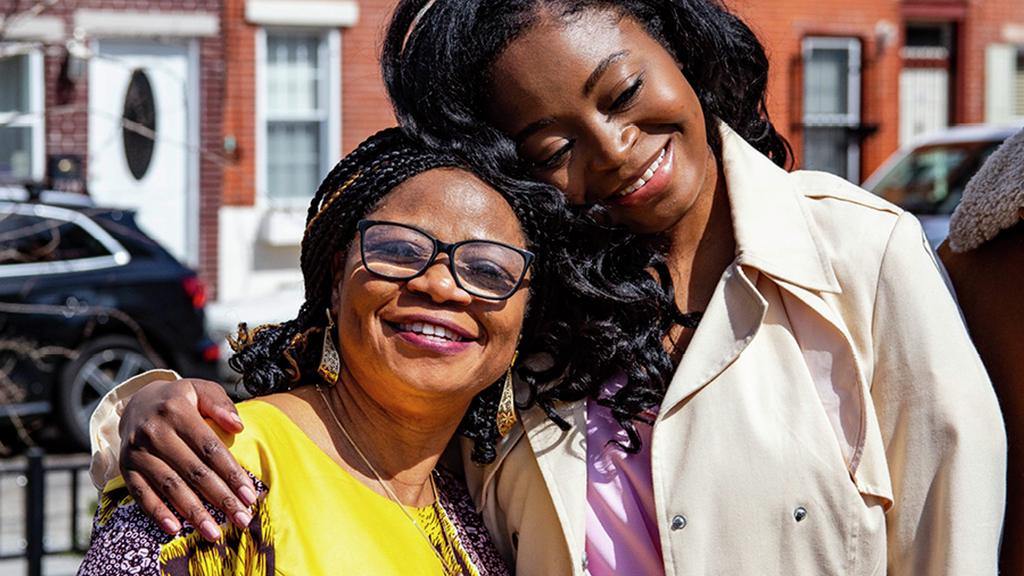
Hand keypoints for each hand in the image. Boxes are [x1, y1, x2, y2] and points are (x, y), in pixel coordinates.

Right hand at [119, 378, 256, 540]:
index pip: (210, 448)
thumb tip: (238, 427)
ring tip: (214, 533)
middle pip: (194, 471)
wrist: (137, 403)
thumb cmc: (179, 400)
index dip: (231, 474)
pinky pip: (141, 494)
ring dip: (194, 513)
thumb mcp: (201, 389)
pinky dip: (157, 513)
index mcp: (178, 411)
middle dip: (220, 498)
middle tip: (241, 520)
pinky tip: (175, 530)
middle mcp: (155, 432)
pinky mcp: (125, 468)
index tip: (250, 496)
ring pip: (170, 486)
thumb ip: (220, 404)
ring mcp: (137, 452)